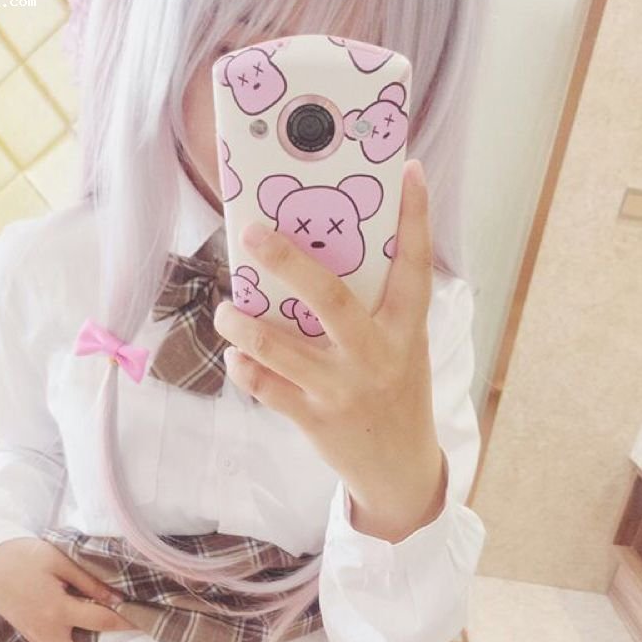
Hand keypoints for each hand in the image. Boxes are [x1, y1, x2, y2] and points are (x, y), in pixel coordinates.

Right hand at [0, 537, 133, 641]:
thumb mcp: (59, 560)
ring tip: (101, 641)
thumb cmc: (23, 557)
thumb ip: (89, 581)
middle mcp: (45, 631)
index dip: (127, 620)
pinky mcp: (30, 637)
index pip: (101, 621)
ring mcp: (35, 638)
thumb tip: (117, 598)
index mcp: (55, 610)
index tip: (142, 618)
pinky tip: (82, 634)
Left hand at [213, 158, 446, 541]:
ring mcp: (342, 389)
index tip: (409, 172)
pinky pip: (266, 388)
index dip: (415, 217)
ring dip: (243, 325)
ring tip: (226, 309)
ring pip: (280, 348)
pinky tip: (237, 357)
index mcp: (405, 330)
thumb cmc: (395, 393)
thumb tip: (323, 255)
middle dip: (288, 261)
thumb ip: (372, 310)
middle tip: (252, 233)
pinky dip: (245, 368)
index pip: (415, 266)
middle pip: (330, 298)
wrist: (399, 469)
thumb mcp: (400, 348)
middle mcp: (376, 355)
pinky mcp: (315, 419)